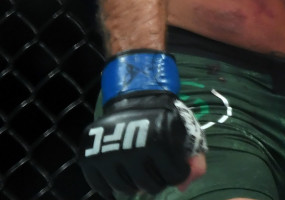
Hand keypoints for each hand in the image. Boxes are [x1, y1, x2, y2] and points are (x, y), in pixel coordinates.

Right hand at [80, 51, 206, 198]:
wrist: (134, 98)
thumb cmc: (163, 117)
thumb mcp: (184, 130)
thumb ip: (193, 157)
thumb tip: (183, 188)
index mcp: (159, 140)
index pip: (174, 176)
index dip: (178, 175)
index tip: (176, 168)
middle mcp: (132, 148)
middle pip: (149, 187)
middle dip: (157, 182)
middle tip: (157, 173)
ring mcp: (108, 154)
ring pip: (125, 189)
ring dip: (135, 186)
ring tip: (140, 173)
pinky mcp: (89, 158)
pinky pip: (102, 188)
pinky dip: (112, 190)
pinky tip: (121, 181)